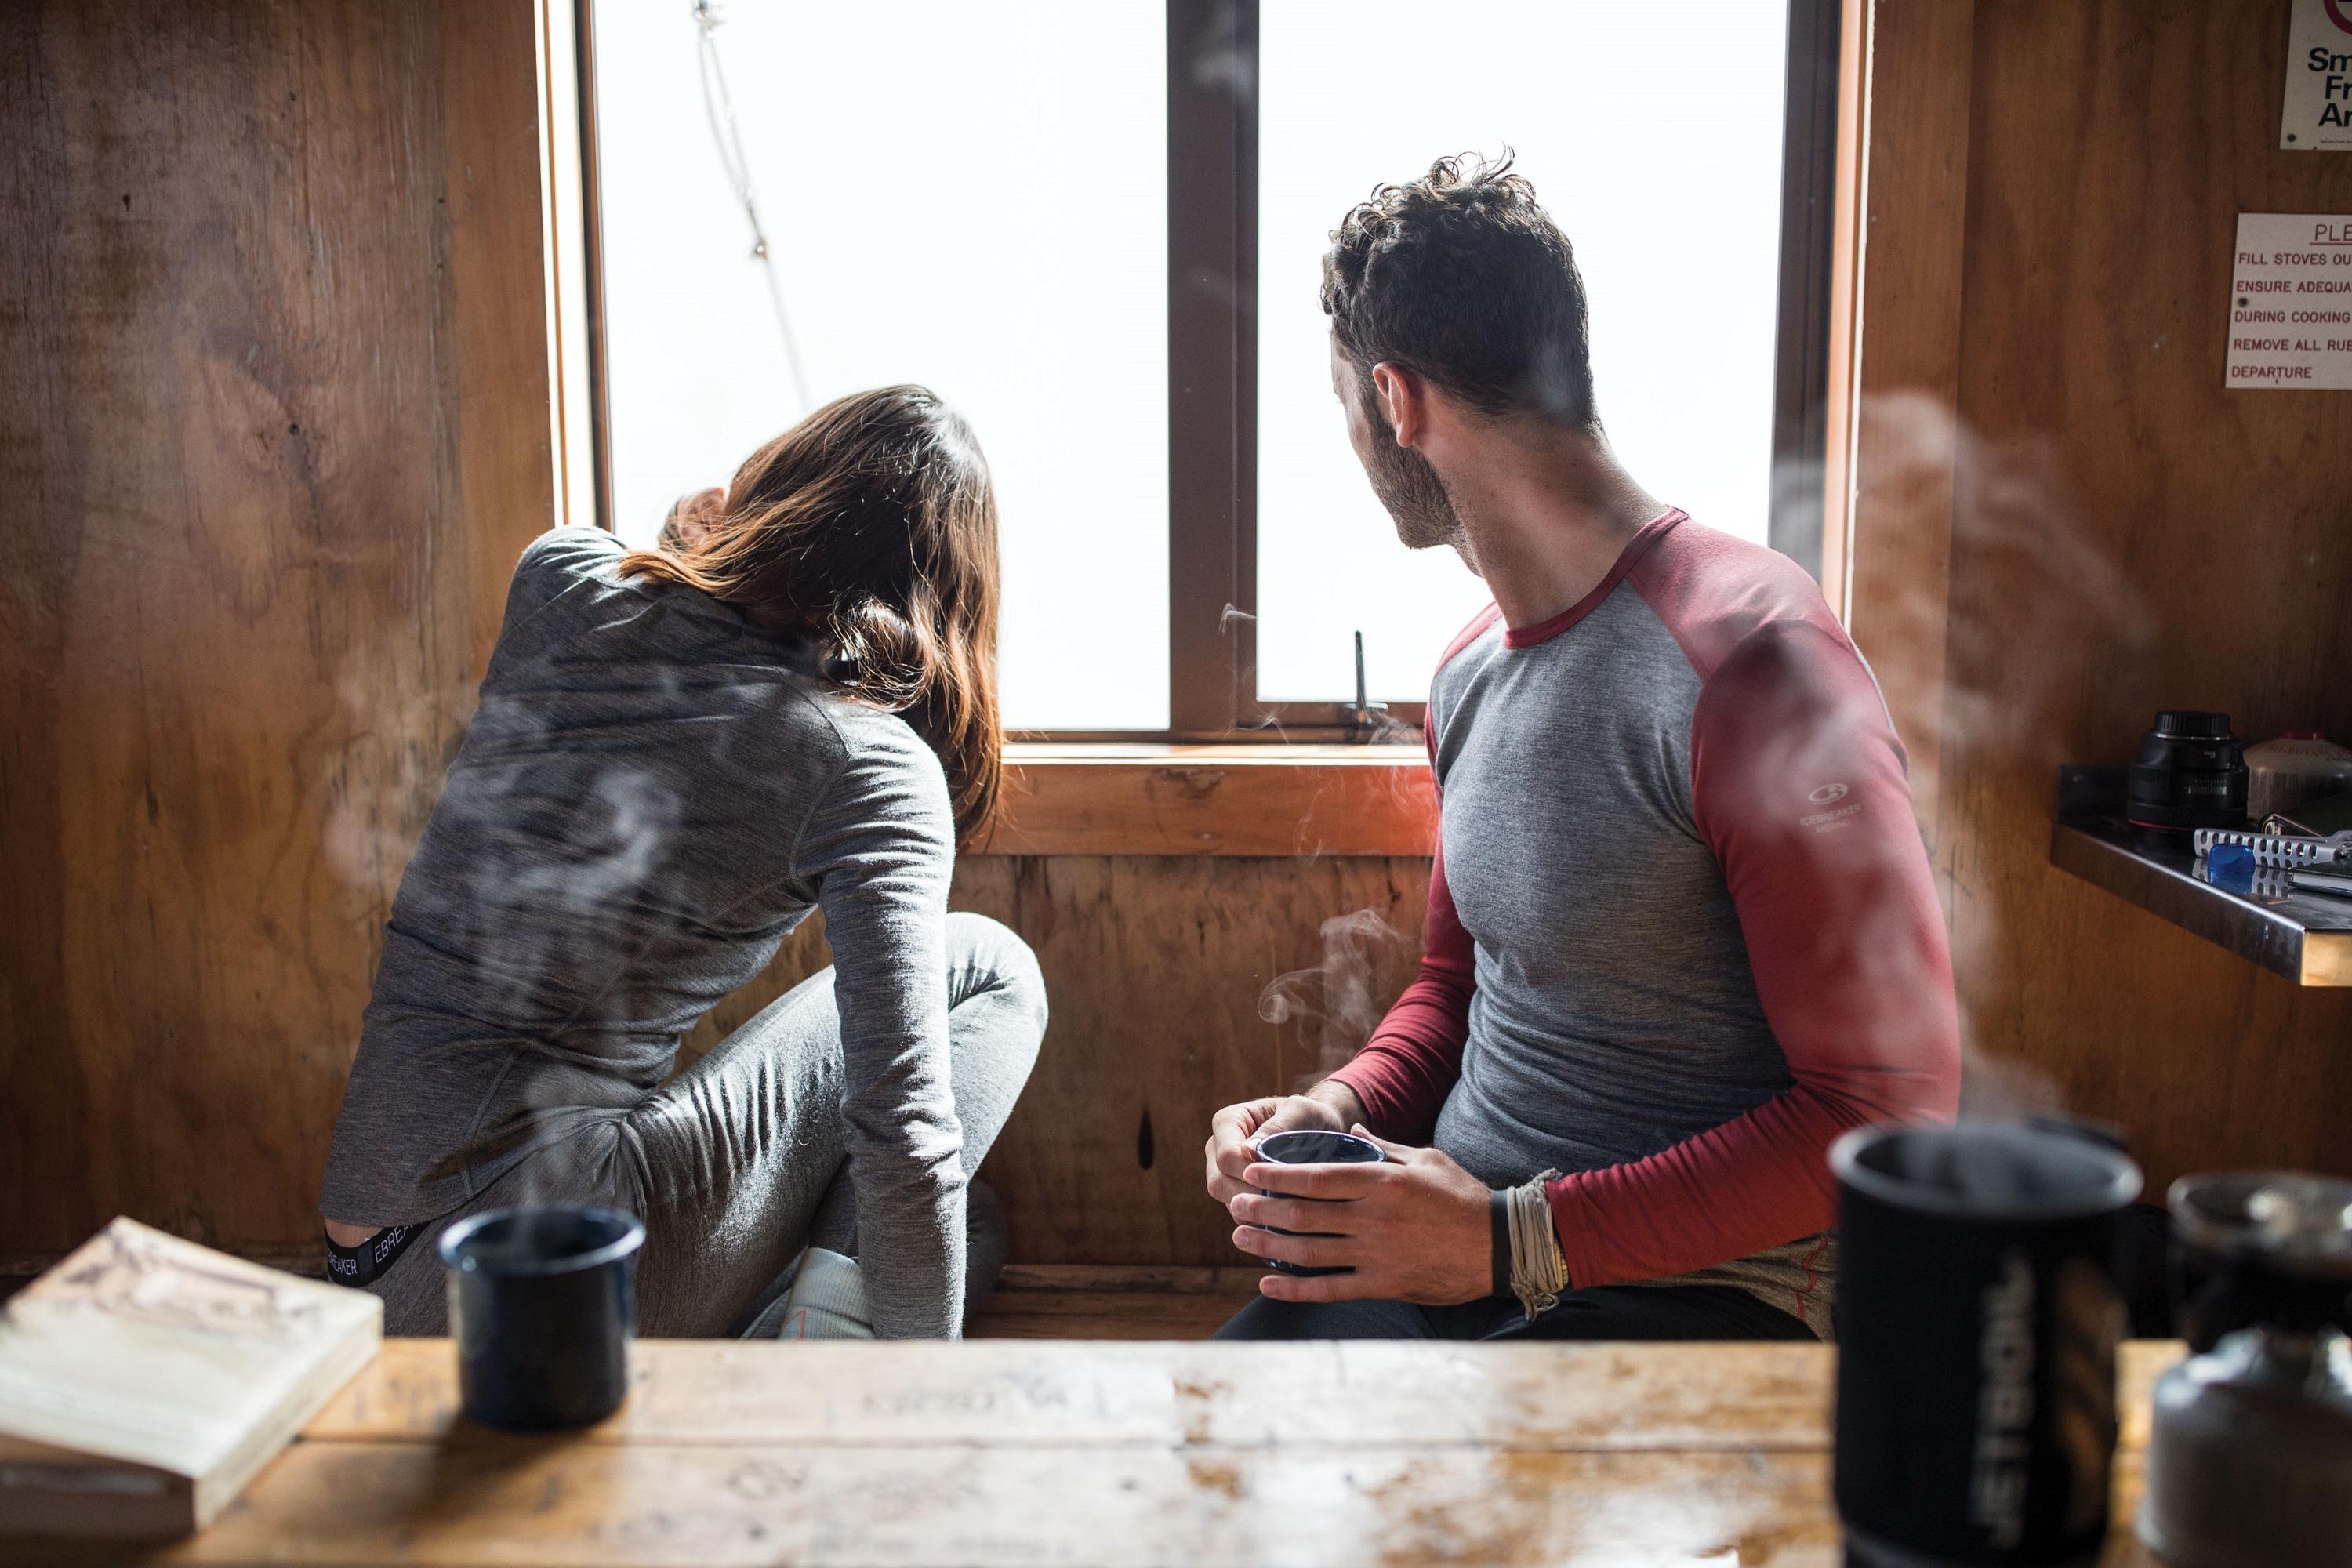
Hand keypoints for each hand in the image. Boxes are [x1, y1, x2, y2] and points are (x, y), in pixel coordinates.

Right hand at [1203, 1090, 1349, 1211]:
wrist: (1322, 1133)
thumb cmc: (1310, 1117)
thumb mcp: (1299, 1112)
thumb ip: (1275, 1128)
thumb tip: (1246, 1152)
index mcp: (1227, 1123)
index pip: (1226, 1156)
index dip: (1250, 1172)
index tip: (1283, 1179)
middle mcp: (1217, 1150)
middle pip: (1219, 1183)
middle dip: (1252, 1196)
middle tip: (1288, 1202)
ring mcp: (1225, 1176)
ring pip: (1229, 1204)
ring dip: (1258, 1213)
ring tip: (1291, 1212)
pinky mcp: (1238, 1197)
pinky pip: (1243, 1217)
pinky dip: (1263, 1223)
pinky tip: (1288, 1224)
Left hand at [1230, 1128, 1492, 1306]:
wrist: (1499, 1246)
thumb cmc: (1462, 1197)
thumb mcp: (1426, 1159)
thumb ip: (1383, 1146)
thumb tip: (1351, 1130)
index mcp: (1381, 1181)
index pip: (1316, 1177)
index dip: (1277, 1175)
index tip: (1250, 1171)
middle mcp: (1373, 1218)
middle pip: (1303, 1214)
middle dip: (1262, 1209)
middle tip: (1235, 1205)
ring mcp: (1377, 1254)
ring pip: (1309, 1251)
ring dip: (1268, 1244)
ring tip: (1240, 1238)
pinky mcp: (1384, 1285)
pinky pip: (1330, 1288)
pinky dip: (1295, 1288)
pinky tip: (1269, 1281)